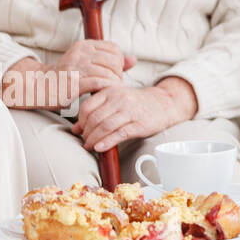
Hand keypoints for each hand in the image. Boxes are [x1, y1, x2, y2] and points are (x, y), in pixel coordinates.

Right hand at [1, 41, 136, 108]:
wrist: (36, 87)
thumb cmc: (65, 77)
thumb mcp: (86, 64)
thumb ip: (110, 61)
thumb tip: (134, 60)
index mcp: (84, 46)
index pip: (114, 49)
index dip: (118, 62)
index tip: (113, 73)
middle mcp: (81, 53)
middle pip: (114, 61)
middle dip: (118, 74)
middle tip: (113, 84)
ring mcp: (77, 67)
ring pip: (109, 73)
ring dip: (113, 84)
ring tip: (108, 90)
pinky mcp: (74, 83)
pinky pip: (100, 83)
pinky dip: (107, 89)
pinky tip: (103, 94)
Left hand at [72, 78, 195, 152]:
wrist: (164, 103)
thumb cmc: (137, 103)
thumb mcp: (116, 99)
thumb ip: (97, 110)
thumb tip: (75, 129)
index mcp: (111, 91)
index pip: (87, 108)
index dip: (80, 122)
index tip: (79, 131)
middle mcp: (120, 99)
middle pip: (94, 119)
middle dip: (86, 134)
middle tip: (85, 142)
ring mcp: (130, 111)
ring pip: (104, 127)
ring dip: (94, 140)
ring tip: (90, 146)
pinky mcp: (139, 124)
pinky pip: (119, 134)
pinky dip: (107, 143)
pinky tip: (100, 148)